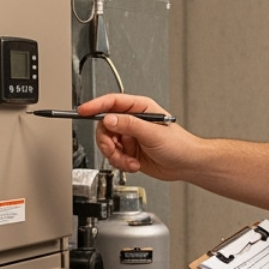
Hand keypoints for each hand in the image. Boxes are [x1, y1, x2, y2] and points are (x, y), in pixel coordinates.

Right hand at [78, 93, 193, 179]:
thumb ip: (129, 125)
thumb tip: (109, 119)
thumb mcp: (153, 133)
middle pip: (105, 126)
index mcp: (140, 109)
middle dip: (106, 141)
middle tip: (113, 150)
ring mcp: (130, 137)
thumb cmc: (179, 144)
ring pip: (107, 143)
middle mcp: (133, 121)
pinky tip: (133, 164)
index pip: (112, 103)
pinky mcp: (129, 151)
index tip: (82, 111)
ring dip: (115, 155)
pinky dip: (120, 163)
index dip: (95, 106)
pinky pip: (114, 156)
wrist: (186, 165)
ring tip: (129, 160)